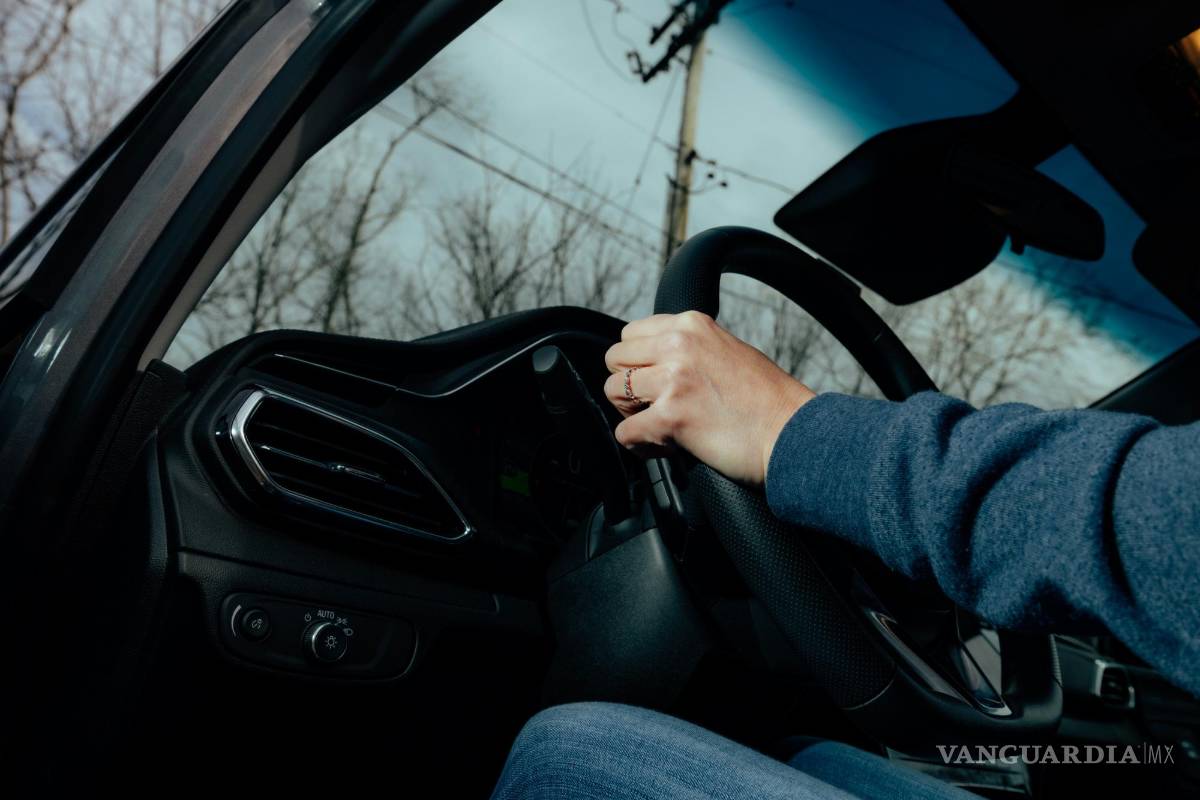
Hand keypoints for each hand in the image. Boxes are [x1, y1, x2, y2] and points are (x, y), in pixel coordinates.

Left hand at [603, 311, 814, 485]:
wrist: (794, 434)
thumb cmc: (767, 403)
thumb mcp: (727, 352)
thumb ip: (690, 350)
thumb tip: (655, 361)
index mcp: (691, 325)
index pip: (630, 334)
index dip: (638, 363)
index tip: (656, 383)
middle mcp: (679, 345)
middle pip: (615, 360)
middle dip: (630, 387)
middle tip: (655, 407)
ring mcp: (673, 379)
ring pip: (613, 391)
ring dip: (632, 414)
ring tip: (660, 426)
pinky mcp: (670, 416)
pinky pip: (625, 433)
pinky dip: (639, 446)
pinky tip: (664, 447)